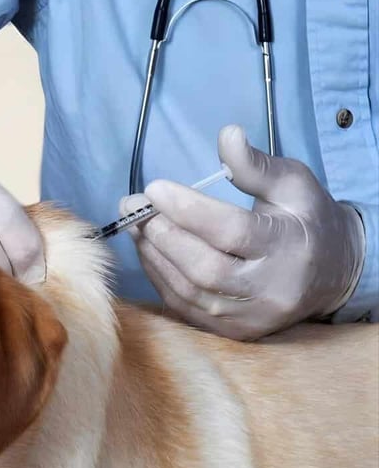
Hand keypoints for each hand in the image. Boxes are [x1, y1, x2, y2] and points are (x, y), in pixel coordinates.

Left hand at [119, 125, 365, 339]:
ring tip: (135, 226)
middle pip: (206, 269)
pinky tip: (149, 252)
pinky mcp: (236, 332)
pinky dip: (162, 279)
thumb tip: (226, 135)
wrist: (334, 272)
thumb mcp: (292, 183)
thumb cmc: (307, 218)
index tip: (154, 188)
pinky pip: (188, 309)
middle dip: (163, 235)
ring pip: (191, 293)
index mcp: (289, 247)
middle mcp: (271, 289)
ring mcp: (252, 317)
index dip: (189, 210)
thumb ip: (256, 165)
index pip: (232, 232)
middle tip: (133, 207)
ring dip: (155, 257)